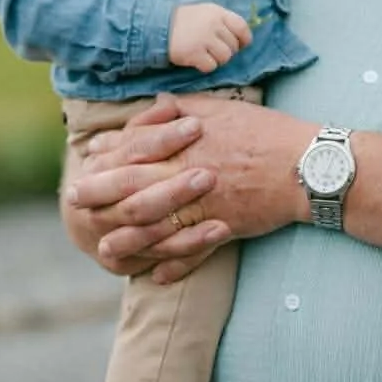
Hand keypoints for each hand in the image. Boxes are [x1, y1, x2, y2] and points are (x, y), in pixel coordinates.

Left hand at [65, 93, 313, 281]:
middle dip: (101, 197)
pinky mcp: (226, 229)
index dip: (108, 159)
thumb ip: (182, 109)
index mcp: (188, 144)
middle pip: (136, 189)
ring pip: (158, 227)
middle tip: (74, 202)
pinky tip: (155, 275)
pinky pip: (193, 252)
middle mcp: (191, 175)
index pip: (137, 151)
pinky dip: (173, 265)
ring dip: (127, 240)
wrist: (308, 165)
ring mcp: (207, 206)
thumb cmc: (265, 131)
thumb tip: (153, 105)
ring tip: (103, 248)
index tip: (86, 162)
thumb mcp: (221, 108)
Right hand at [168, 2, 252, 70]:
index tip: (240, 45)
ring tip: (206, 56)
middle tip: (214, 50)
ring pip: (225, 57)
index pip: (242, 27)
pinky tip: (197, 61)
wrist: (159, 27)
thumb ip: (223, 22)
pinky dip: (206, 66)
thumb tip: (241, 38)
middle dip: (227, 51)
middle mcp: (213, 25)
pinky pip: (211, 66)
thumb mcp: (206, 13)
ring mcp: (204, 39)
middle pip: (233, 46)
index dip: (244, 39)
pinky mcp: (194, 53)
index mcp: (218, 13)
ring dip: (217, 60)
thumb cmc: (185, 21)